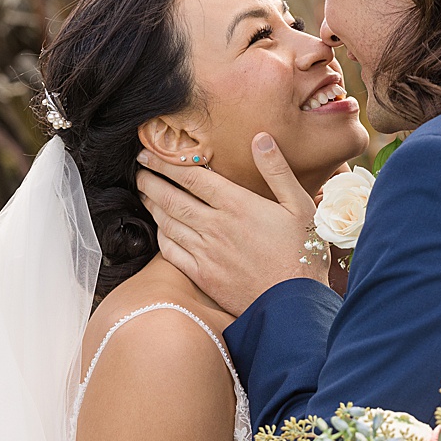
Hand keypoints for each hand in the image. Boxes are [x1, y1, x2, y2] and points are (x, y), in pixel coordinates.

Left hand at [134, 134, 325, 315]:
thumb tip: (260, 138)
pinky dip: (160, 235)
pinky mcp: (201, 275)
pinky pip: (170, 251)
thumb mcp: (300, 204)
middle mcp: (215, 226)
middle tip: (138, 168)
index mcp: (237, 205)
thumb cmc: (302, 252)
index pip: (192, 177)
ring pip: (167, 222)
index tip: (149, 153)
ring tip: (143, 191)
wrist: (293, 302)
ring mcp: (205, 252)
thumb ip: (276, 170)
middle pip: (171, 198)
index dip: (165, 163)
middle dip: (150, 180)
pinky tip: (159, 227)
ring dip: (151, 204)